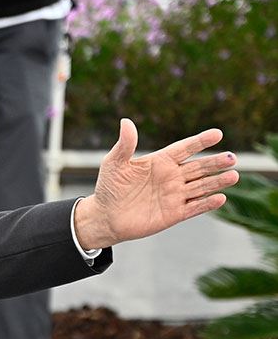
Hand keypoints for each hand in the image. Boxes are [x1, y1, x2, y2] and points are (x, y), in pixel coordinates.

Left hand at [73, 121, 237, 249]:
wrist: (105, 217)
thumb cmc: (109, 187)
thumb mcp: (114, 163)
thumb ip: (125, 144)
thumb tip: (126, 121)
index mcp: (160, 161)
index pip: (185, 148)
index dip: (200, 141)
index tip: (218, 134)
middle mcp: (171, 177)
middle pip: (199, 167)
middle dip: (215, 162)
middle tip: (232, 157)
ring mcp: (175, 195)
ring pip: (201, 186)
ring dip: (217, 181)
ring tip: (234, 175)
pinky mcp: (175, 213)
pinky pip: (195, 207)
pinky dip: (207, 203)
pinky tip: (220, 198)